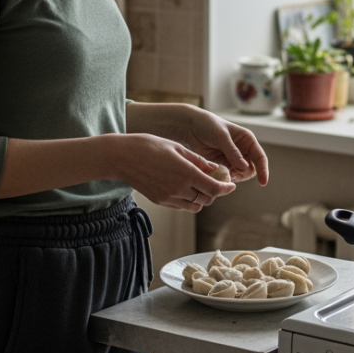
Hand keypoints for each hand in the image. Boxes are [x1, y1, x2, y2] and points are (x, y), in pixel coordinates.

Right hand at [113, 133, 235, 212]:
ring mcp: (168, 197)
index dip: (226, 189)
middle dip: (215, 192)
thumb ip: (198, 160)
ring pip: (195, 206)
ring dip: (202, 198)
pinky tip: (187, 188)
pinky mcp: (160, 201)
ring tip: (202, 186)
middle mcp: (179, 189)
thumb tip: (214, 168)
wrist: (122, 157)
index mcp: (186, 173)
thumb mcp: (177, 148)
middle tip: (218, 182)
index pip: (214, 188)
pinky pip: (181, 206)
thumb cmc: (149, 146)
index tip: (231, 185)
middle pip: (206, 199)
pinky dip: (189, 201)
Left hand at [165, 106, 269, 186]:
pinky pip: (228, 175)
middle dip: (243, 174)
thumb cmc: (208, 125)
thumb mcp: (221, 137)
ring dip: (233, 177)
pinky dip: (224, 178)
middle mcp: (243, 150)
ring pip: (239, 174)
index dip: (263, 170)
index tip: (263, 182)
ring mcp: (233, 158)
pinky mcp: (223, 164)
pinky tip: (216, 175)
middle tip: (231, 175)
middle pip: (251, 169)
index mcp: (247, 140)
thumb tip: (245, 167)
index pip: (260, 157)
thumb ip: (233, 152)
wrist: (191, 127)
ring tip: (222, 174)